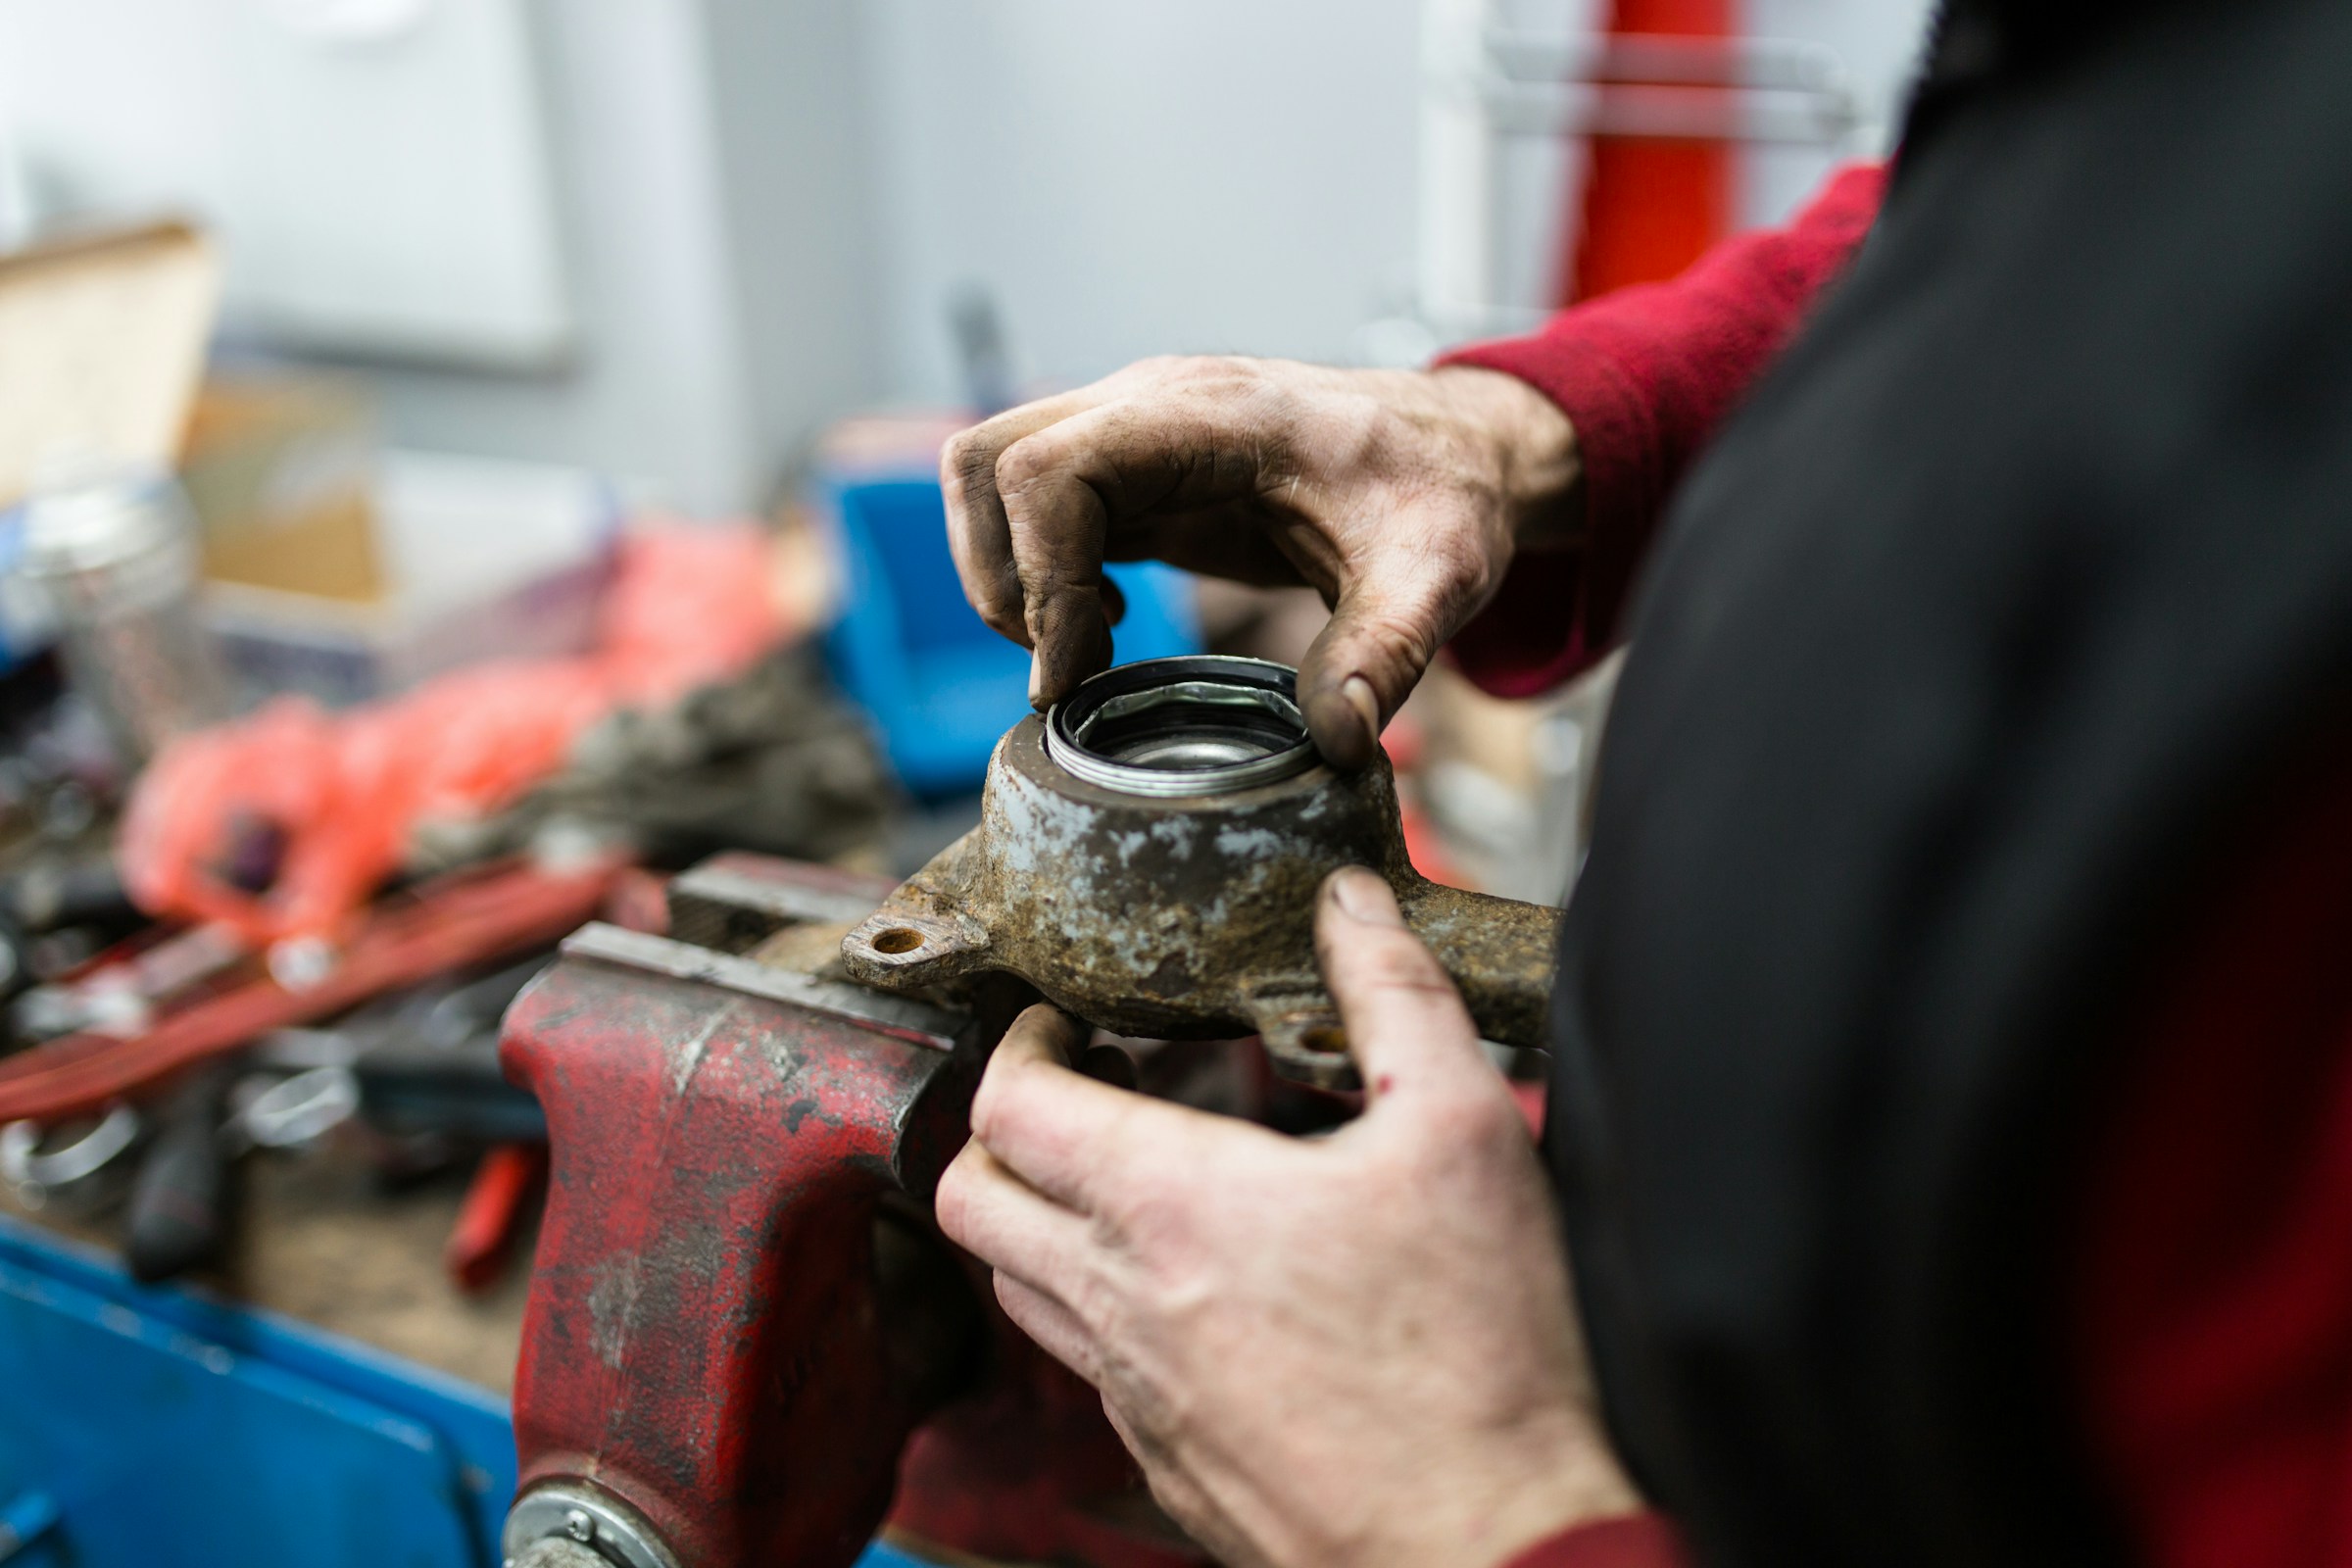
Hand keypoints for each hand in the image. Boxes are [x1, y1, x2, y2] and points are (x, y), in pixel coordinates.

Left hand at [934, 867, 1639, 1567]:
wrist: (1496, 1548)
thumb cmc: (1480, 1357)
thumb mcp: (1463, 1129)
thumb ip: (1396, 996)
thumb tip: (1351, 908)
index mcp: (1170, 1209)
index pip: (1008, 1105)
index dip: (1015, 1041)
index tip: (1055, 1018)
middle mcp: (1122, 1306)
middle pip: (973, 1199)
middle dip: (998, 1126)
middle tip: (1068, 1088)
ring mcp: (1137, 1398)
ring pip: (1019, 1292)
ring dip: (1039, 1220)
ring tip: (1121, 1178)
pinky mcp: (1170, 1464)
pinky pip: (1090, 1372)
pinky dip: (1101, 1312)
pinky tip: (1190, 1292)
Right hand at [941, 359, 1580, 767]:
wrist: (1458, 452)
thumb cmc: (1444, 496)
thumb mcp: (1436, 578)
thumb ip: (1383, 654)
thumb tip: (1334, 742)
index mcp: (1212, 415)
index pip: (1054, 467)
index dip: (1040, 577)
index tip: (1078, 674)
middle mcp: (1151, 405)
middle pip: (988, 461)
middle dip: (998, 579)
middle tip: (1066, 670)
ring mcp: (1133, 431)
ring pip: (989, 475)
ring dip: (1003, 574)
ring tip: (1079, 652)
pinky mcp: (1133, 471)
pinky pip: (1030, 504)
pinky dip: (1034, 573)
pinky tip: (1101, 629)